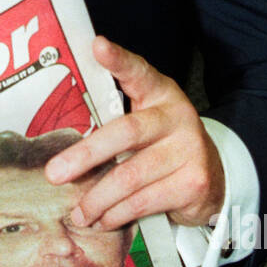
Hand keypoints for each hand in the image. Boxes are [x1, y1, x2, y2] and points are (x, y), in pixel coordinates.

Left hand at [45, 35, 224, 229]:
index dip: (118, 59)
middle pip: (126, 132)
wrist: (213, 180)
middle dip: (86, 155)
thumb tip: (58, 150)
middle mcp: (177, 117)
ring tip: (78, 212)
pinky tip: (102, 220)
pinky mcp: (193, 183)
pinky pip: (144, 201)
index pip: (138, 72)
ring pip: (131, 175)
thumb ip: (112, 123)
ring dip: (97, 198)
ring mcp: (189, 150)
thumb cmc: (161, 147)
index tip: (97, 46)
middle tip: (54, 173)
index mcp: (160, 94)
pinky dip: (117, 214)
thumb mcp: (144, 125)